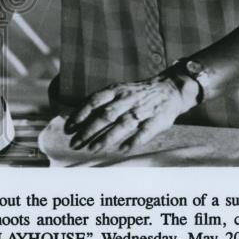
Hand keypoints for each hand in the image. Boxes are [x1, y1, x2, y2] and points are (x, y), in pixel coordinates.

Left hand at [63, 76, 196, 153]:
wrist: (170, 88)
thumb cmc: (137, 93)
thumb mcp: (118, 90)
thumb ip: (101, 102)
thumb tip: (77, 118)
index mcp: (116, 91)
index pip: (94, 101)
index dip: (80, 114)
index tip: (69, 127)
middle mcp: (127, 99)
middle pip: (105, 115)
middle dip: (88, 130)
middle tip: (75, 144)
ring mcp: (142, 110)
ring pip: (122, 124)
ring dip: (106, 138)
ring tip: (92, 149)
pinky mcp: (157, 120)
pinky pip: (145, 131)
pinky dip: (134, 140)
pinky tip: (122, 149)